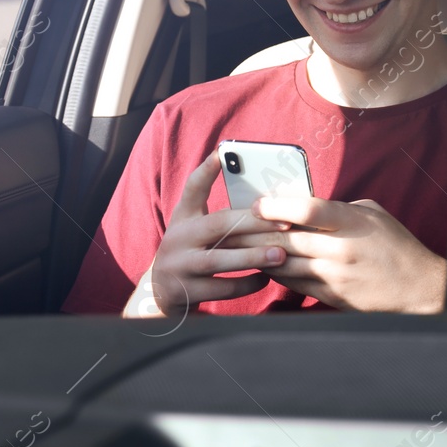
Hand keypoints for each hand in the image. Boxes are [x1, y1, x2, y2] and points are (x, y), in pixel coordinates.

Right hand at [128, 154, 285, 316]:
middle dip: (254, 223)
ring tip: (280, 255)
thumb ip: (223, 218)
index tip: (221, 152)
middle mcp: (177, 239)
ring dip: (253, 257)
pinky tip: (265, 279)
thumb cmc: (193, 253)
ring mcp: (179, 266)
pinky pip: (222, 288)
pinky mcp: (185, 292)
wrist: (161, 294)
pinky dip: (246, 284)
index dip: (206, 171)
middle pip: (218, 225)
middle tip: (285, 223)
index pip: (192, 190)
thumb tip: (269, 203)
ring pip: (218, 260)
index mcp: (183, 219)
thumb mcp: (197, 229)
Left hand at [225, 196, 446, 312]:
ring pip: (283, 263)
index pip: (306, 209)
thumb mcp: (374, 214)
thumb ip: (340, 208)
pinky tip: (262, 266)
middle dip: (253, 232)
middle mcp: (341, 248)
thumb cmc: (396, 246)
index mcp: (353, 222)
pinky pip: (293, 283)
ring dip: (258, 255)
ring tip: (237, 248)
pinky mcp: (331, 295)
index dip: (276, 205)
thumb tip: (305, 206)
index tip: (257, 205)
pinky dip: (274, 273)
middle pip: (285, 238)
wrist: (418, 288)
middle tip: (230, 227)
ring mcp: (335, 275)